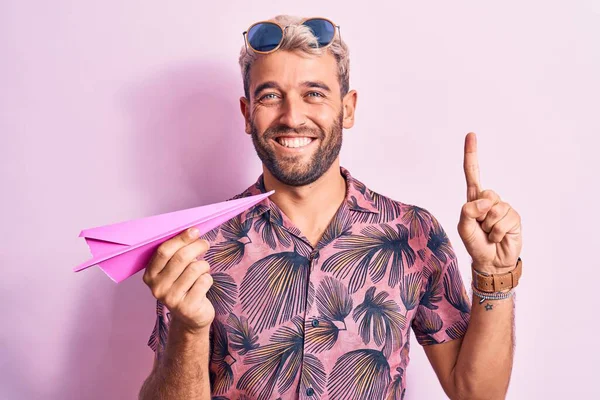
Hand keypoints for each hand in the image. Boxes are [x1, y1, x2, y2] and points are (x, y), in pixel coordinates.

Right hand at [143, 228, 214, 332]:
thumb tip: (192, 232)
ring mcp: (171, 299)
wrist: (190, 317)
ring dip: (204, 266)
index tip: (194, 230)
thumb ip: (176, 254)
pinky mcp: (187, 307)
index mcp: (150, 275)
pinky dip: (208, 278)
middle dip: (196, 246)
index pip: (163, 251)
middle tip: (205, 244)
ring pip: (195, 268)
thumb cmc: (183, 286)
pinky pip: (204, 281)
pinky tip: (203, 284)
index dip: (180, 239)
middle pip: (181, 258)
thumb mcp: (174, 271)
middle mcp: (157, 288)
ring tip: (203, 270)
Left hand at [457, 132, 522, 274]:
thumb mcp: (464, 227)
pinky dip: (497, 232)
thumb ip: (468, 211)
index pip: (472, 173)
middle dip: (480, 214)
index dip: (471, 154)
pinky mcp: (514, 217)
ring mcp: (503, 208)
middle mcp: (489, 200)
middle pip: (485, 194)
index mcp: (474, 199)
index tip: (471, 134)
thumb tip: (485, 201)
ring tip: (489, 234)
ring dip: (489, 226)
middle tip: (480, 227)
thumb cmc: (475, 243)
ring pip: (494, 209)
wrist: (491, 261)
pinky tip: (498, 237)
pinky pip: (504, 220)